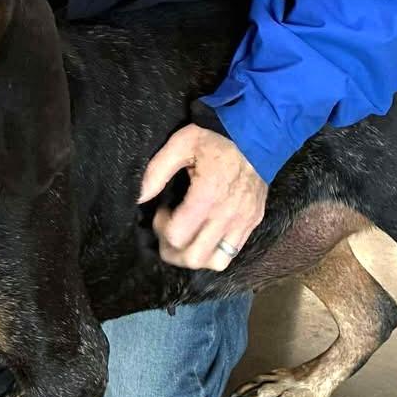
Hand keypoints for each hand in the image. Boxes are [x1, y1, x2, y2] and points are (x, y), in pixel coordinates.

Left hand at [139, 124, 266, 272]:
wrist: (257, 134)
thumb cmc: (215, 137)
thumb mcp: (181, 143)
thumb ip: (156, 171)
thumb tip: (139, 197)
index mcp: (208, 194)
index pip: (177, 236)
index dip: (161, 228)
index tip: (162, 210)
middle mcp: (227, 215)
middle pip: (193, 257)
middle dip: (172, 249)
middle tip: (168, 229)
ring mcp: (243, 222)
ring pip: (214, 262)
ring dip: (194, 256)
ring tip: (186, 237)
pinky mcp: (253, 222)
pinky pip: (232, 253)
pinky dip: (214, 252)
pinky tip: (205, 234)